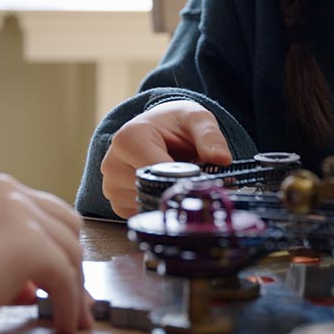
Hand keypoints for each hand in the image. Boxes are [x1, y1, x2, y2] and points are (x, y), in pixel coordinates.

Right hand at [0, 174, 93, 333]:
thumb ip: (3, 260)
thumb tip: (34, 289)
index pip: (40, 212)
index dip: (55, 247)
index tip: (62, 277)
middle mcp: (7, 192)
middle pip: (64, 226)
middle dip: (72, 264)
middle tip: (76, 299)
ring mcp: (21, 213)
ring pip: (70, 252)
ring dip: (74, 289)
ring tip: (71, 319)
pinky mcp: (31, 242)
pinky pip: (63, 277)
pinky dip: (68, 304)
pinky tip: (63, 325)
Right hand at [101, 100, 232, 217]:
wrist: (158, 128)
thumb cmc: (175, 124)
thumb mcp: (197, 119)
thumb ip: (210, 136)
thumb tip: (223, 159)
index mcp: (128, 138)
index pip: (155, 172)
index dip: (182, 178)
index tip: (200, 176)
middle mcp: (112, 163)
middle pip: (150, 191)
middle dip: (176, 189)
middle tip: (193, 178)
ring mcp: (110, 185)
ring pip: (146, 205)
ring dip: (167, 198)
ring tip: (175, 179)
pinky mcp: (116, 202)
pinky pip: (140, 213)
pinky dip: (157, 205)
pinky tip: (163, 188)